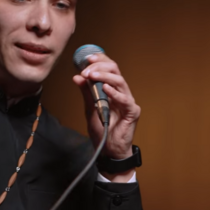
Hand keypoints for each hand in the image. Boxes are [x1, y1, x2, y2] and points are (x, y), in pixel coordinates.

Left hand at [72, 52, 140, 181]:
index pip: (109, 68)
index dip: (99, 60)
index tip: (86, 58)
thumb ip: (86, 93)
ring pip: (120, 81)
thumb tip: (77, 77)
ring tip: (92, 75)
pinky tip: (105, 88)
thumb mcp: (89, 109)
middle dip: (100, 66)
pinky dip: (114, 92)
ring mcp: (128, 101)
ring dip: (104, 76)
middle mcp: (122, 92)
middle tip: (86, 69)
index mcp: (112, 89)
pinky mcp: (132, 112)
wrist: (108, 151)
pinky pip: (125, 99)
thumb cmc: (102, 131)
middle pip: (115, 70)